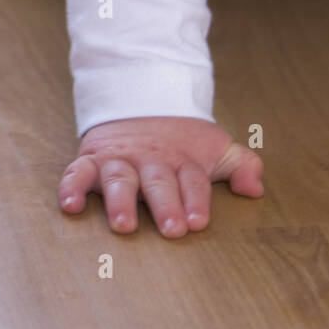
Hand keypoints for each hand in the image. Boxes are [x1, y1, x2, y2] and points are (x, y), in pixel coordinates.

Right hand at [58, 116, 264, 237]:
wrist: (144, 100)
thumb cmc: (183, 141)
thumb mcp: (215, 147)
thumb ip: (241, 166)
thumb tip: (257, 190)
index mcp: (183, 160)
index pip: (193, 180)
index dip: (196, 200)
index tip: (199, 222)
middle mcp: (151, 160)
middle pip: (159, 182)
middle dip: (165, 205)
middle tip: (172, 229)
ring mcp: (121, 159)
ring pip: (119, 179)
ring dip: (121, 201)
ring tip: (124, 225)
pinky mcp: (93, 158)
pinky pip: (78, 172)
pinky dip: (71, 187)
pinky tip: (71, 206)